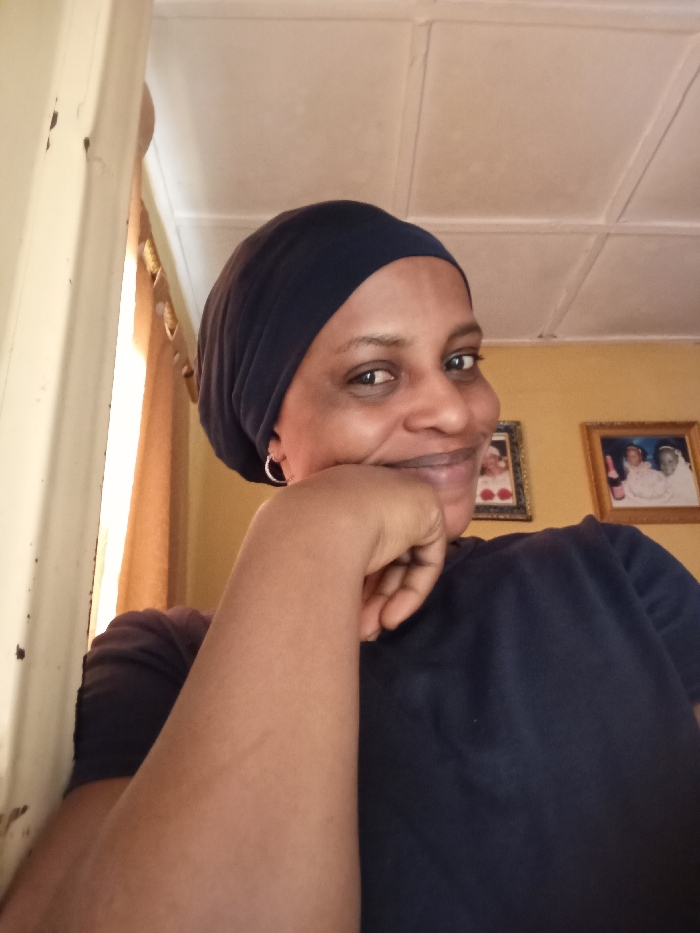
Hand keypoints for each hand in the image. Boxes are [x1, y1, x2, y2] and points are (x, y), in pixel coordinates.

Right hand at [266, 464, 446, 640]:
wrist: (315, 526)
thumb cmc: (299, 542)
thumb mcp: (311, 554)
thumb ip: (328, 565)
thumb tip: (331, 596)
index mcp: (339, 496)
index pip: (355, 542)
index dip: (352, 581)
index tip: (342, 610)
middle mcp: (370, 494)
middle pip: (380, 555)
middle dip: (370, 598)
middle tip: (360, 629)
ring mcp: (400, 498)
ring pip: (400, 563)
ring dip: (385, 602)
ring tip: (369, 631)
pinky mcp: (427, 510)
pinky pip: (426, 559)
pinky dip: (411, 592)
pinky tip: (389, 617)